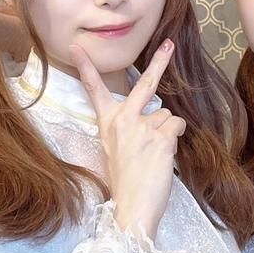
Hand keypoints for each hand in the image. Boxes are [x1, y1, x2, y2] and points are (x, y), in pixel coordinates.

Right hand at [69, 39, 185, 237]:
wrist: (132, 207)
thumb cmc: (124, 183)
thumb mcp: (114, 150)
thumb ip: (129, 128)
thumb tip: (156, 117)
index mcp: (107, 123)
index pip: (94, 90)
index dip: (86, 67)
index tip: (76, 47)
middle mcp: (123, 120)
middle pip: (145, 84)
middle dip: (159, 61)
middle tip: (168, 44)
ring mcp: (142, 127)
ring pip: (167, 115)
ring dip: (166, 131)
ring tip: (154, 154)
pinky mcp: (161, 137)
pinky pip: (177, 127)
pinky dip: (175, 139)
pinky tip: (163, 155)